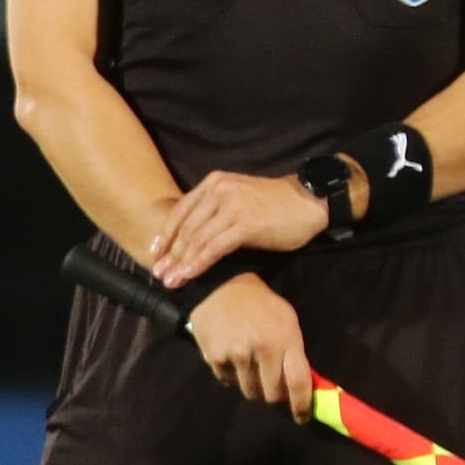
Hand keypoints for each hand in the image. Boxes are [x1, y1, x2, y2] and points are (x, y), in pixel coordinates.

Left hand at [152, 169, 330, 286]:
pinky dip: (198, 263)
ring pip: (197, 239)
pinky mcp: (246, 223)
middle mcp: (219, 190)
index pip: (180, 211)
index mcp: (214, 183)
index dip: (164, 234)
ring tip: (171, 280)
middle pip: (186, 228)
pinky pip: (214, 247)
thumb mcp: (238, 199)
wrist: (309, 203)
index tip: (154, 253)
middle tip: (159, 273)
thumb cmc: (274, 206)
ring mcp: (232, 206)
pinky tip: (189, 275)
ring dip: (181, 263)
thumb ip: (214, 211)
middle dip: (170, 254)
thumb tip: (190, 237)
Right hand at [187, 270, 316, 421]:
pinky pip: (227, 380)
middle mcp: (262, 350)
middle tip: (271, 387)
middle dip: (274, 395)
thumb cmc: (261, 304)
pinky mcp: (214, 356)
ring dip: (252, 385)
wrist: (220, 286)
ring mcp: (237, 354)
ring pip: (249, 390)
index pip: (298, 383)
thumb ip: (293, 350)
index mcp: (286, 340)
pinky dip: (231, 375)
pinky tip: (231, 357)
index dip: (301, 406)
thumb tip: (297, 384)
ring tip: (249, 367)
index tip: (301, 418)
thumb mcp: (287, 320)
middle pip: (272, 394)